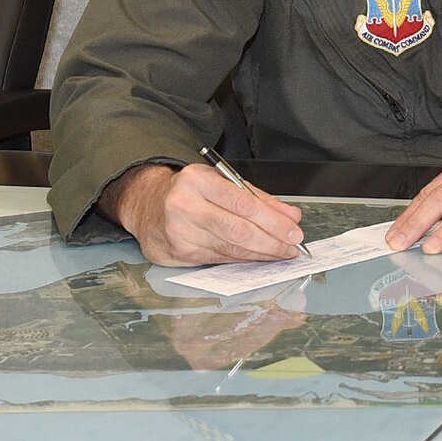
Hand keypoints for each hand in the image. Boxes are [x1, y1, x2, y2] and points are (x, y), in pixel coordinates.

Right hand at [104, 161, 304, 265]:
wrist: (147, 205)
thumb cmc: (191, 192)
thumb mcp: (223, 183)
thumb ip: (259, 199)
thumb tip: (290, 217)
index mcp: (197, 180)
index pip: (243, 204)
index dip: (272, 221)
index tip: (293, 231)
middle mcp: (183, 205)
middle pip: (237, 230)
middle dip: (271, 242)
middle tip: (292, 248)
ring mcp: (177, 231)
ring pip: (229, 248)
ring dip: (261, 254)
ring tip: (281, 254)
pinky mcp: (176, 252)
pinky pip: (218, 259)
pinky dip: (242, 260)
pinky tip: (257, 258)